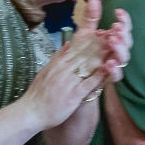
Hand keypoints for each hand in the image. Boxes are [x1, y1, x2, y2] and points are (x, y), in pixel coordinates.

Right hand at [21, 0, 129, 127]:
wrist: (31, 112)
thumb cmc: (38, 94)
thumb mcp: (45, 71)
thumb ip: (58, 57)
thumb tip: (69, 43)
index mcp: (58, 63)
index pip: (77, 48)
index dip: (91, 40)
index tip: (102, 32)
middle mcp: (64, 69)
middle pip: (85, 54)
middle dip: (100, 44)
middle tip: (113, 34)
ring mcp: (69, 81)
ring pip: (88, 65)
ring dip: (102, 56)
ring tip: (114, 46)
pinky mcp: (73, 95)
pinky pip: (89, 83)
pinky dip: (99, 76)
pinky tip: (109, 69)